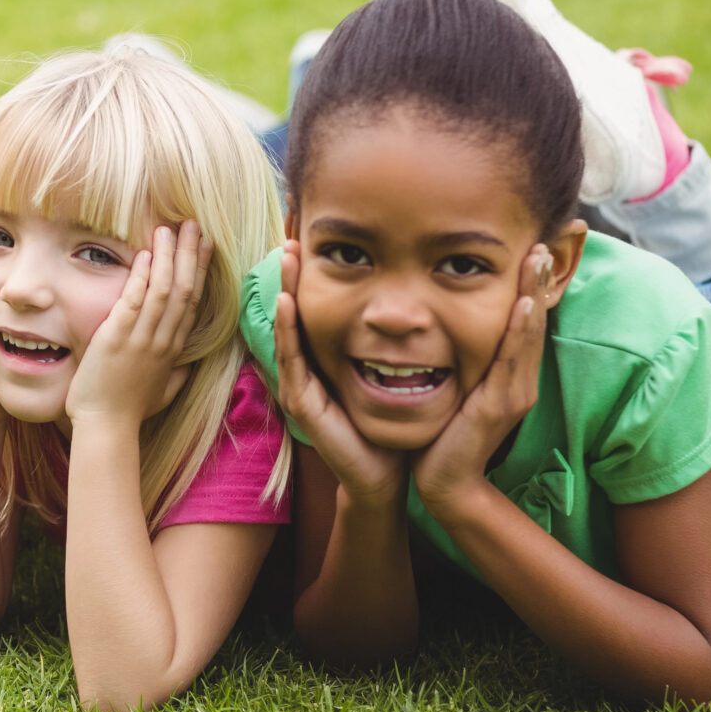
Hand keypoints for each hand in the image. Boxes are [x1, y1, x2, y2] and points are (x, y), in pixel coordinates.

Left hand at [64, 221, 203, 427]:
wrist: (106, 426)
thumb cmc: (130, 411)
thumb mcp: (162, 392)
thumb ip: (176, 375)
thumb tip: (186, 366)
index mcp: (173, 349)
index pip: (192, 302)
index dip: (199, 271)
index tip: (204, 246)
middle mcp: (163, 340)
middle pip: (185, 289)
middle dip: (190, 254)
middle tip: (193, 225)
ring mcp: (143, 338)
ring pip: (165, 290)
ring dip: (168, 256)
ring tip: (170, 228)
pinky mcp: (118, 337)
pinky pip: (136, 300)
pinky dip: (143, 275)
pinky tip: (147, 254)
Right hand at [273, 240, 406, 505]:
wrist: (386, 475)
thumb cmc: (393, 427)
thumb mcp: (396, 374)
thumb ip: (397, 344)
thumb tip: (423, 307)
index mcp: (328, 361)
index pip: (317, 310)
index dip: (314, 277)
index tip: (317, 240)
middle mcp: (308, 369)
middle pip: (297, 313)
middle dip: (295, 274)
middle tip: (295, 236)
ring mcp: (300, 385)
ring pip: (289, 329)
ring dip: (287, 290)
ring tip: (289, 258)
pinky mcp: (302, 402)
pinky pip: (292, 359)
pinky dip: (288, 329)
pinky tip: (288, 302)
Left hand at [413, 244, 552, 514]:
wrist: (442, 482)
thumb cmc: (443, 432)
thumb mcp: (456, 385)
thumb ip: (462, 358)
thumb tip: (445, 322)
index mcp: (509, 373)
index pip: (524, 318)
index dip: (534, 282)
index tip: (536, 243)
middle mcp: (518, 380)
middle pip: (534, 319)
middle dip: (541, 277)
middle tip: (548, 236)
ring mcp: (513, 393)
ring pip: (527, 333)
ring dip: (534, 292)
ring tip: (537, 256)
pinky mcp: (499, 406)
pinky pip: (511, 360)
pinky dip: (519, 330)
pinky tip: (523, 304)